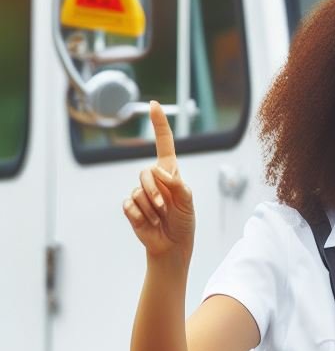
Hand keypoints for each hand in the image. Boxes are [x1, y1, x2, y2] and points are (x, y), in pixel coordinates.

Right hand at [123, 102, 194, 260]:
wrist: (172, 246)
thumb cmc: (183, 224)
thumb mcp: (188, 204)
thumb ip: (178, 186)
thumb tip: (161, 172)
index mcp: (171, 175)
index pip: (164, 145)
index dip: (159, 125)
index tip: (154, 104)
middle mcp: (154, 180)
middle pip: (146, 172)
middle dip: (155, 192)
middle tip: (165, 208)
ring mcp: (141, 193)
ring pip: (139, 191)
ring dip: (152, 209)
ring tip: (160, 219)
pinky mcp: (130, 206)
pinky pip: (130, 205)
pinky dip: (141, 216)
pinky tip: (148, 223)